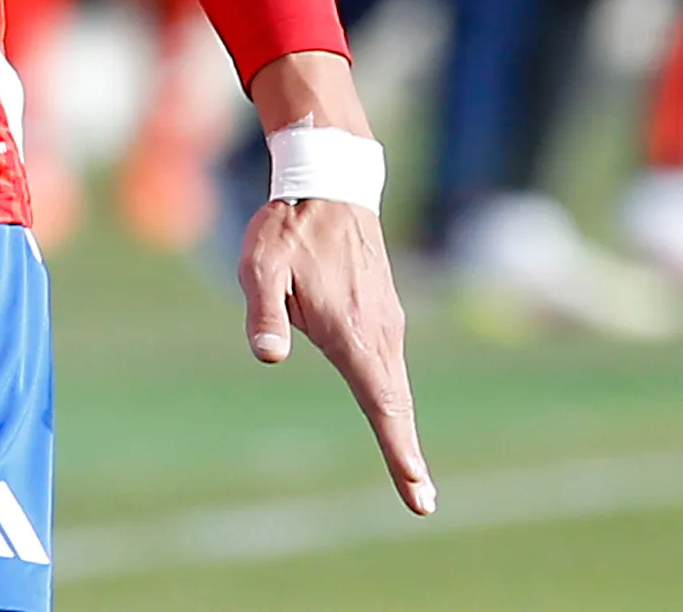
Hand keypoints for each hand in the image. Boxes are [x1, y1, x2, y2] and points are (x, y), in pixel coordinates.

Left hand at [239, 51, 433, 515]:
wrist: (328, 182)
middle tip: (421, 500)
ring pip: (395, 384)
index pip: (381, 403)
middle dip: (408, 452)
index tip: (418, 492)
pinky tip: (389, 412)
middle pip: (396, 403)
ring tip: (409, 471)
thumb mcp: (261, 266)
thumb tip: (268, 356)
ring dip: (400, 425)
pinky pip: (389, 365)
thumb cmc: (288, 226)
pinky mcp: (383, 313)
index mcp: (351, 330)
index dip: (399, 451)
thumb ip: (264, 312)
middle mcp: (379, 331)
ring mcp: (385, 321)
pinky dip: (393, 397)